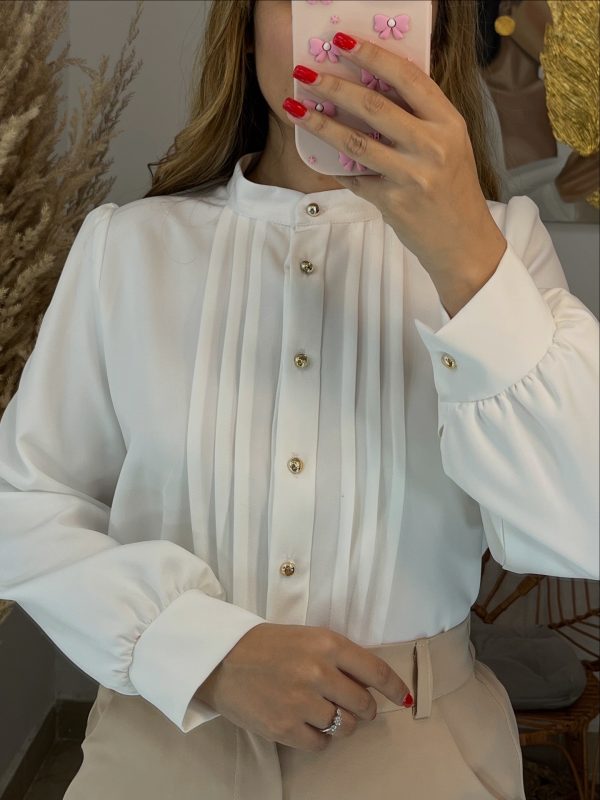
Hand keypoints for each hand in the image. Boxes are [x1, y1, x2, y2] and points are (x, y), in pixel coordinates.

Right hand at [194, 622, 410, 752]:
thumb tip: (373, 684)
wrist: (221, 659)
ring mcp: (302, 701)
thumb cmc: (267, 645)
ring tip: (320, 711)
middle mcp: (319, 671)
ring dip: (340, 723)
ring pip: (345, 727)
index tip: (404, 697)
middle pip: (363, 704)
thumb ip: (339, 658)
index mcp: (327, 643)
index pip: (375, 670)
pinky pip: (321, 743)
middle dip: (363, 709)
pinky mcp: (285, 728)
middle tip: (350, 705)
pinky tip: (304, 723)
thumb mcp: (307, 638)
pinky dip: (318, 737)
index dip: (394, 687)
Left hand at [284, 31, 506, 289]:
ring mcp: (412, 175)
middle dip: (333, 85)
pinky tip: (317, 155)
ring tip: (294, 107)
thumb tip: (372, 86)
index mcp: (449, 122)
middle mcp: (433, 145)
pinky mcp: (393, 202)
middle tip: (303, 72)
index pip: (407, 77)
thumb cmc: (453, 189)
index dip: (372, 54)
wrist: (463, 242)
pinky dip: (335, 167)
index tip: (341, 41)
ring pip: (355, 141)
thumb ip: (420, 118)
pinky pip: (355, 178)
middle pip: (374, 105)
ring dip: (320, 123)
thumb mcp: (450, 145)